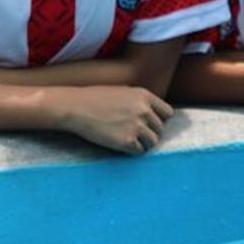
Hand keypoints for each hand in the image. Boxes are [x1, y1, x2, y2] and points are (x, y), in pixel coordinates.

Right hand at [48, 86, 173, 155]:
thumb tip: (151, 115)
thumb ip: (139, 102)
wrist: (75, 108)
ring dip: (143, 144)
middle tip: (134, 134)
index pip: (167, 113)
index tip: (150, 125)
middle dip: (149, 133)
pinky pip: (139, 151)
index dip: (159, 120)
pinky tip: (121, 145)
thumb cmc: (94, 99)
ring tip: (129, 141)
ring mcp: (137, 126)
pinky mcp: (127, 141)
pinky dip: (132, 151)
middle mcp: (144, 111)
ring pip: (152, 142)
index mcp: (144, 96)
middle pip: (160, 129)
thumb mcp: (123, 92)